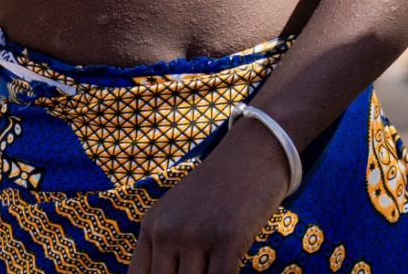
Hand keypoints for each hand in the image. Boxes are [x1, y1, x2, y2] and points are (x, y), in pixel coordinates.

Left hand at [127, 117, 288, 273]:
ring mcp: (196, 234)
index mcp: (151, 225)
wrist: (256, 147)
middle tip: (203, 271)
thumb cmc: (223, 184)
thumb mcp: (182, 210)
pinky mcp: (228, 238)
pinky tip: (235, 270)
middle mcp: (168, 230)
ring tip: (217, 269)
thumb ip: (169, 244)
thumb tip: (172, 271)